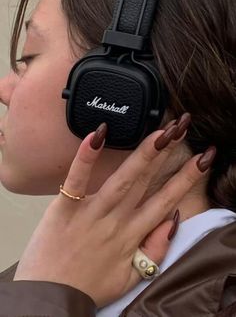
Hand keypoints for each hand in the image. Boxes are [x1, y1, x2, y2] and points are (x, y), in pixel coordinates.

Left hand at [14, 118, 212, 306]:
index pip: (166, 201)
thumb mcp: (129, 279)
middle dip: (167, 155)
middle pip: (147, 183)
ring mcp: (92, 212)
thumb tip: (172, 220)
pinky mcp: (65, 207)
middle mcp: (116, 221)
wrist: (49, 297)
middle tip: (182, 129)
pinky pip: (77, 179)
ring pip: (122, 179)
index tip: (202, 159)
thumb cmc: (88, 286)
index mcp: (132, 236)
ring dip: (142, 155)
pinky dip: (86, 157)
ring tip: (160, 133)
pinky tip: (97, 135)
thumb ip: (154, 251)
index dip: (187, 179)